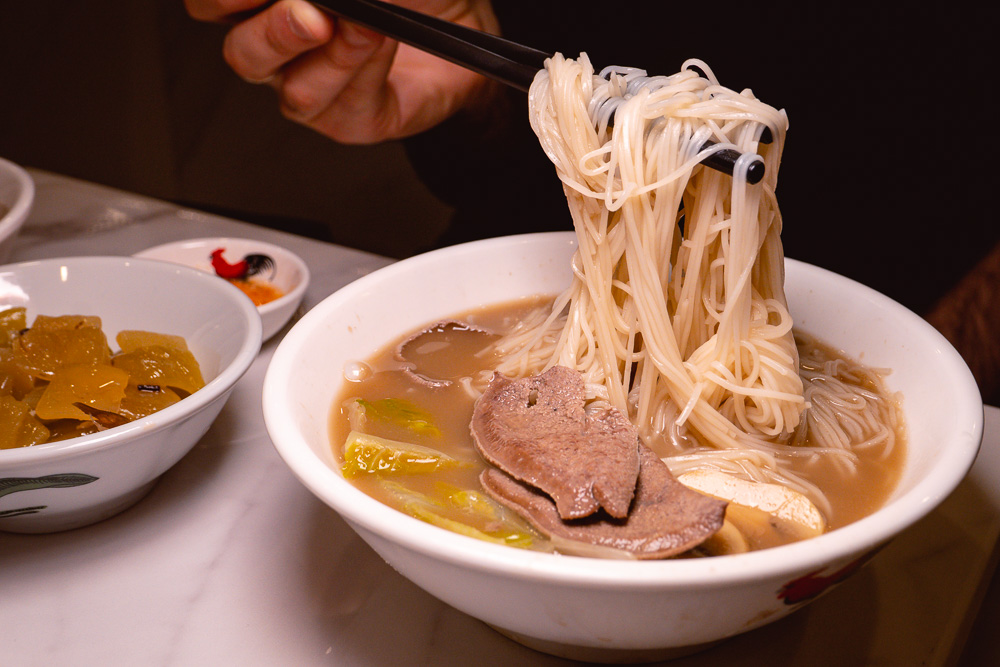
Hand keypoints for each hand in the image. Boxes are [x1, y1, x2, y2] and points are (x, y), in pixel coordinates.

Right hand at [184, 0, 499, 142]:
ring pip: (294, 89)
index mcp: (264, 3)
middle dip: (272, 30)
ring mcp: (310, 88)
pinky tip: (384, 38)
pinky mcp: (348, 121)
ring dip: (335, 52)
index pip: (213, 4)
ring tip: (368, 24)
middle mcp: (278, 48)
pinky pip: (344, 106)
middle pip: (242, 52)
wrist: (463, 22)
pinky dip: (366, 67)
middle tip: (310, 13)